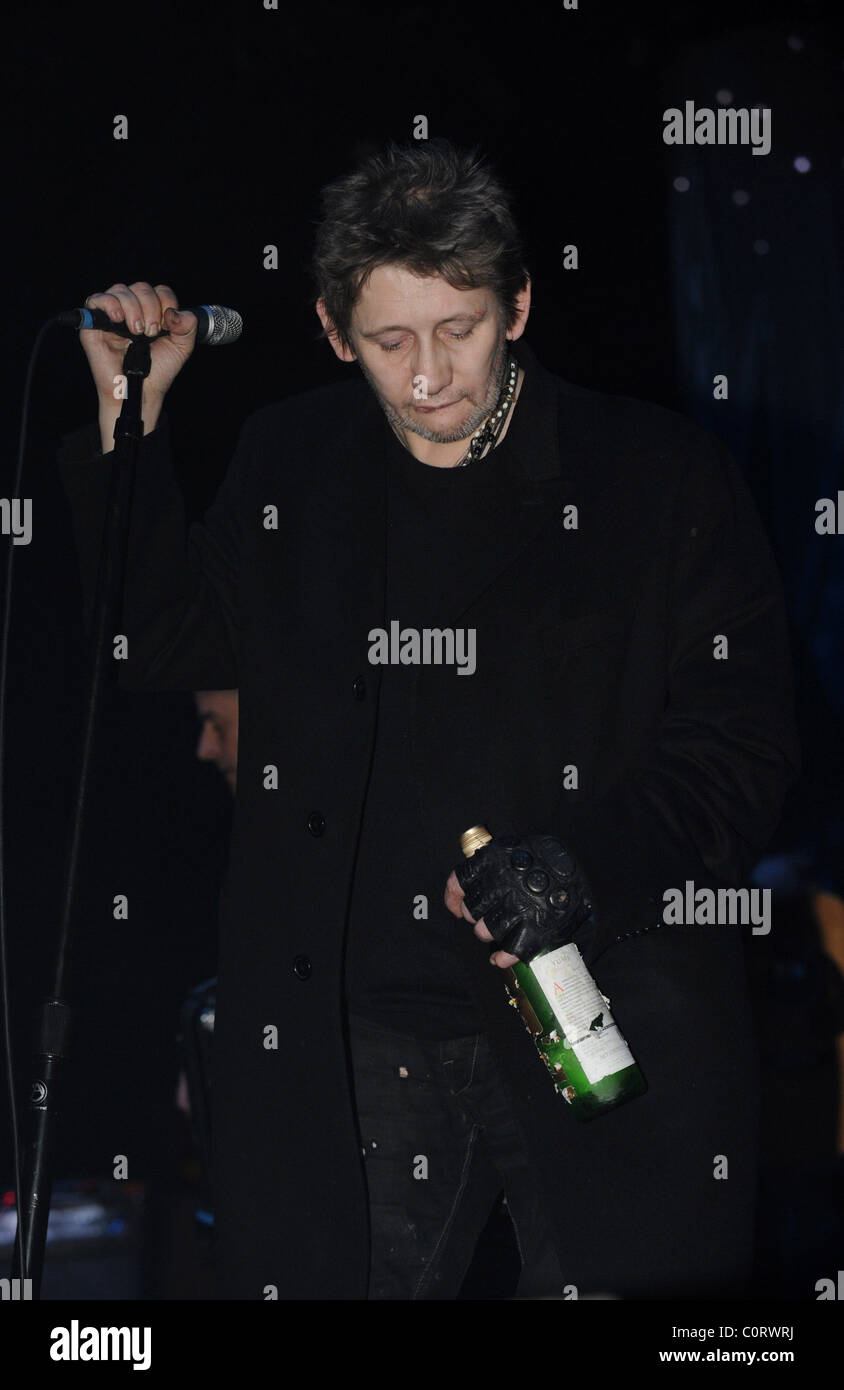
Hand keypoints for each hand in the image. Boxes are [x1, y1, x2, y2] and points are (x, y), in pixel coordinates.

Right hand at [79, 281, 196, 435]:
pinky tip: (118, 318)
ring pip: (120, 290)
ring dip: (133, 308)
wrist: (142, 391)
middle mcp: (132, 309)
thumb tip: (175, 312)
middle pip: (141, 287)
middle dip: (150, 307)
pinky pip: (96, 300)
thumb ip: (187, 326)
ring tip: (137, 332)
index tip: (167, 325)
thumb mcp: (181, 347)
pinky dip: (109, 304)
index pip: (159, 291)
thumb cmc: (158, 370)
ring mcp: (112, 315)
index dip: (166, 302)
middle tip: (151, 332)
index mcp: (152, 311)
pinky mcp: (93, 324)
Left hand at [444, 834, 592, 965]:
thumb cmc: (548, 860)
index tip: (455, 908)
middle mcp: (503, 883)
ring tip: (499, 931)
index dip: (453, 897)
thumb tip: (465, 889)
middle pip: (471, 909)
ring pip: (484, 931)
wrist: (589, 868)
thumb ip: (492, 864)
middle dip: (474, 916)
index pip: (461, 880)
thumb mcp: (517, 850)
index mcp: (495, 859)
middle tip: (485, 916)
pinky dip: (502, 957)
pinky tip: (500, 958)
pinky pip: (509, 949)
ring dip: (487, 934)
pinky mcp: (535, 928)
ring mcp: (519, 906)